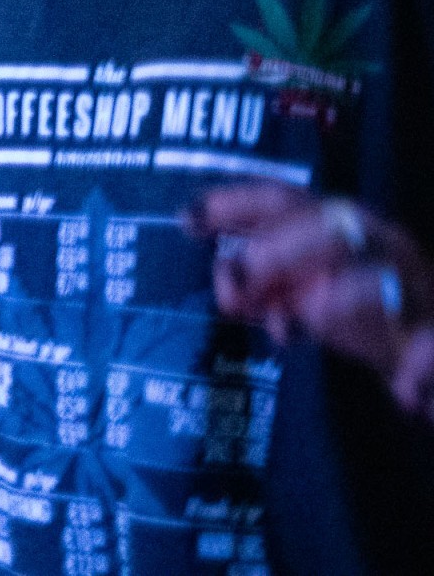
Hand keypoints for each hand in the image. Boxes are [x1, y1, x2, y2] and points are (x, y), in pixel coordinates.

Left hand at [192, 183, 433, 421]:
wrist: (427, 345)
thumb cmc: (356, 308)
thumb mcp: (300, 288)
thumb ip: (261, 284)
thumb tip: (228, 285)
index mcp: (338, 223)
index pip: (282, 201)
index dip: (234, 205)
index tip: (186, 221)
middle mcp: (378, 244)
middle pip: (327, 230)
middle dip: (274, 255)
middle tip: (232, 291)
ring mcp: (415, 286)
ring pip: (376, 279)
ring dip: (328, 302)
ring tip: (286, 327)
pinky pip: (432, 345)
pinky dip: (420, 367)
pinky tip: (404, 395)